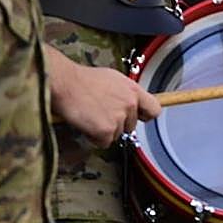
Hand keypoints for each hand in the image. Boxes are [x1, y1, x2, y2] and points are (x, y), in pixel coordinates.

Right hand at [46, 45, 160, 147]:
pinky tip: (88, 124)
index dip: (147, 116)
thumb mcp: (114, 79)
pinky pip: (104, 142)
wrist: (68, 84)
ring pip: (117, 134)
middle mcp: (130, 104)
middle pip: (131, 126)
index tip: (141, 117)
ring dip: (105, 130)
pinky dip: (95, 137)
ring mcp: (119, 118)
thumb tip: (131, 102)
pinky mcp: (107, 131)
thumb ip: (126, 93)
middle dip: (118, 124)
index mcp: (133, 90)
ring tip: (92, 115)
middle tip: (102, 114)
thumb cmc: (86, 80)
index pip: (154, 109)